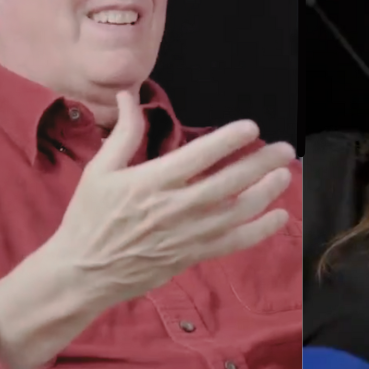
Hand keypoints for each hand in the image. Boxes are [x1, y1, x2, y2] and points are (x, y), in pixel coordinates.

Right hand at [45, 90, 295, 307]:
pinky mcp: (192, 255)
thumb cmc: (89, 217)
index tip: (250, 126)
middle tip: (284, 149)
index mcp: (151, 182)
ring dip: (265, 193)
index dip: (226, 140)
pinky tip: (280, 217)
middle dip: (259, 164)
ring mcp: (186, 234)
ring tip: (285, 175)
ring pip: (235, 212)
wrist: (83, 273)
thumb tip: (128, 95)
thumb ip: (123, 134)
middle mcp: (174, 208)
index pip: (197, 157)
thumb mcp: (99, 171)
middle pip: (226, 183)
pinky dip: (259, 231)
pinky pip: (233, 243)